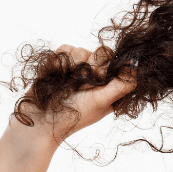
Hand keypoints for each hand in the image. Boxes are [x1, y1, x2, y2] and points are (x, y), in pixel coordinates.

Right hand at [10, 44, 137, 144]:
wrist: (38, 122)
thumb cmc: (72, 116)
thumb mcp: (102, 102)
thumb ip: (121, 86)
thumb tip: (134, 68)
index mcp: (108, 86)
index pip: (115, 61)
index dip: (105, 66)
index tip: (97, 79)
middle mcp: (93, 77)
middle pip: (98, 52)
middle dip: (87, 66)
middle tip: (79, 85)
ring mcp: (76, 70)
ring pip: (79, 49)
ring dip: (71, 65)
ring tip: (64, 83)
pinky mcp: (58, 65)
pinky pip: (63, 49)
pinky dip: (58, 62)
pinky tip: (54, 76)